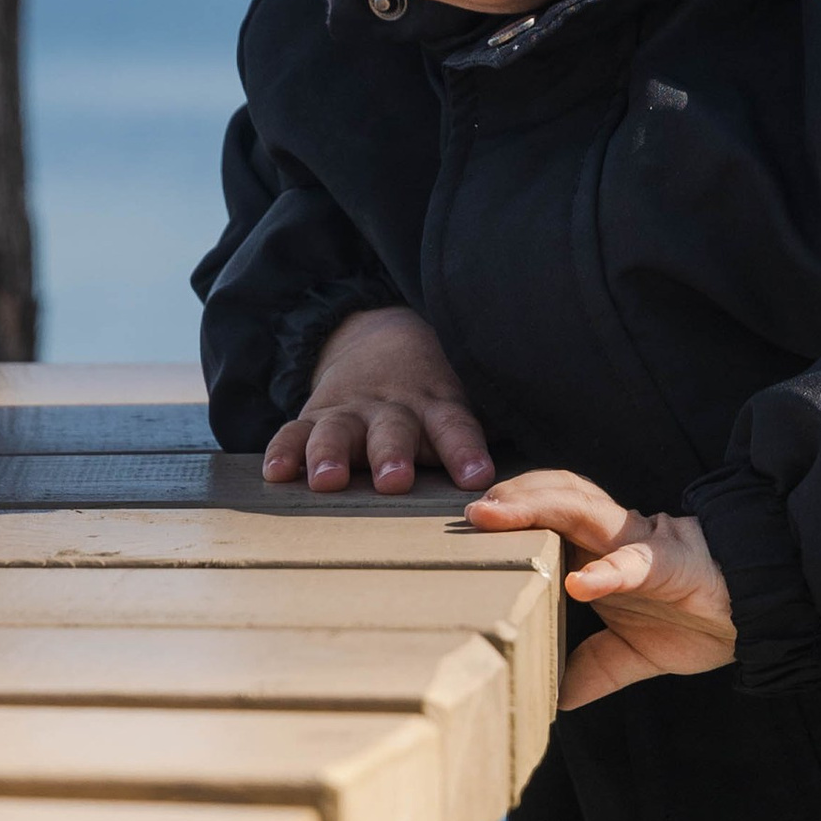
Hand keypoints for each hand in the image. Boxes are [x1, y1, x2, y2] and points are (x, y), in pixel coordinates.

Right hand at [263, 305, 495, 493]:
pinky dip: (284, 451)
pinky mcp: (314, 415)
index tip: (476, 477)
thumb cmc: (430, 396)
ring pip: (340, 430)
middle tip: (394, 480)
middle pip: (394, 430)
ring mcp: (350, 411)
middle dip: (393, 454)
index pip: (456, 426)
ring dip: (331, 454)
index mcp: (437, 406)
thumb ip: (485, 438)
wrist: (376, 340)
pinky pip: (294, 431)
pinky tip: (276, 473)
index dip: (465, 449)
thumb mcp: (460, 404)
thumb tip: (544, 481)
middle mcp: (393, 408)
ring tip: (326, 480)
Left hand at [465, 468, 735, 706]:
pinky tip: (581, 584)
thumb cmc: (695, 618)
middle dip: (511, 497)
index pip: (547, 517)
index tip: (461, 528)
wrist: (759, 613)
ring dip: (537, 507)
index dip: (507, 513)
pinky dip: (608, 573)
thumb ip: (592, 670)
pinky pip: (637, 564)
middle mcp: (614, 538)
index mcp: (600, 552)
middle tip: (465, 511)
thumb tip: (552, 702)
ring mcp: (642, 546)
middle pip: (556, 498)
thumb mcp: (632, 656)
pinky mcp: (675, 565)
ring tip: (495, 516)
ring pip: (584, 509)